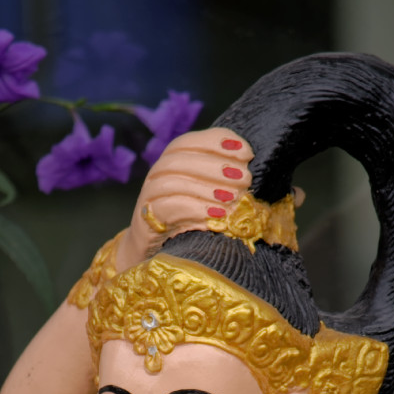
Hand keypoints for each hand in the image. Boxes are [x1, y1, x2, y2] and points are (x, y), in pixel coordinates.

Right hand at [117, 128, 253, 267]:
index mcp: (173, 160)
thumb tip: (246, 165)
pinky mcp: (146, 219)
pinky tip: (216, 215)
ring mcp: (149, 195)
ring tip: (231, 198)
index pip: (190, 141)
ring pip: (172, 182)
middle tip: (244, 178)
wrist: (157, 251)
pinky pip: (166, 208)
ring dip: (206, 188)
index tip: (246, 152)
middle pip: (180, 159)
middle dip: (216, 166)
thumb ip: (223, 177)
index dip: (217, 142)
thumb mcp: (209, 194)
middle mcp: (158, 173)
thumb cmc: (191, 219)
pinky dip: (193, 209)